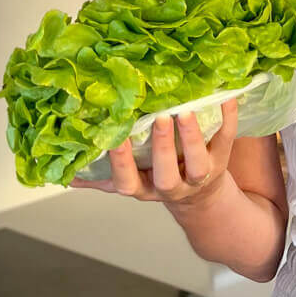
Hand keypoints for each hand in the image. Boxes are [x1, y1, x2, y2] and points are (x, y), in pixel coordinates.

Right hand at [68, 95, 238, 205]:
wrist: (203, 199)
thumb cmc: (160, 180)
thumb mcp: (133, 182)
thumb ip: (102, 177)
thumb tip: (67, 171)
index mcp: (144, 188)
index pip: (128, 182)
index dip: (121, 163)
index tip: (114, 138)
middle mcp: (173, 186)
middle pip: (166, 174)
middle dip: (161, 148)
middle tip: (158, 118)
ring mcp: (200, 175)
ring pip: (198, 162)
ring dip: (192, 137)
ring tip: (186, 111)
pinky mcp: (222, 160)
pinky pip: (227, 139)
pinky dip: (228, 117)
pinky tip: (226, 97)